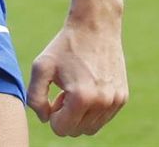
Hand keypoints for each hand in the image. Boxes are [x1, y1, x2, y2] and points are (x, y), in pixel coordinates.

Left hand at [27, 19, 127, 136]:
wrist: (95, 26)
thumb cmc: (65, 46)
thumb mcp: (41, 67)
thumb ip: (35, 98)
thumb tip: (45, 119)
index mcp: (81, 97)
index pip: (61, 129)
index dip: (53, 115)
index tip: (55, 95)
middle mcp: (102, 102)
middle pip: (77, 131)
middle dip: (66, 116)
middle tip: (64, 92)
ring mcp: (115, 101)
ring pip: (91, 128)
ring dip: (80, 115)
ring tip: (76, 90)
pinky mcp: (123, 97)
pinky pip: (104, 118)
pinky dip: (93, 110)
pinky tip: (88, 88)